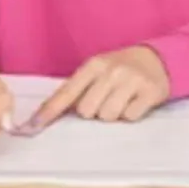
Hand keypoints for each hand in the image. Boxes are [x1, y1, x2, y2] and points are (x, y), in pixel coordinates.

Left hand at [27, 46, 170, 129]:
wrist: (157, 59)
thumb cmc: (118, 70)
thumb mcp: (96, 71)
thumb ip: (76, 90)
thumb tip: (46, 116)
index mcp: (92, 65)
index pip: (66, 92)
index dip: (48, 112)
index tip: (31, 128)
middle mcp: (110, 71)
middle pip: (86, 111)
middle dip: (93, 112)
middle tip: (105, 100)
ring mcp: (131, 80)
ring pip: (108, 116)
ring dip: (112, 114)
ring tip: (121, 101)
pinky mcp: (149, 92)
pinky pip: (130, 117)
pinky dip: (131, 114)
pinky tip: (135, 102)